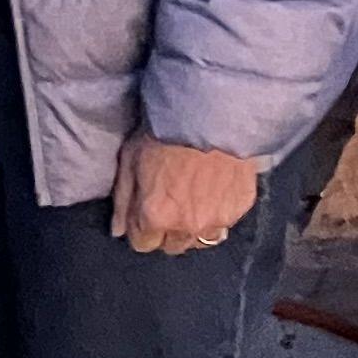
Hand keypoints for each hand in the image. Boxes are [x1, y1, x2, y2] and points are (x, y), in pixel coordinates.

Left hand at [113, 134, 260, 255]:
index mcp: (156, 216)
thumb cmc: (165, 132)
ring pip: (201, 239)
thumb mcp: (130, 161)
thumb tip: (118, 231)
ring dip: (194, 226)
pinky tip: (214, 189)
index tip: (146, 210)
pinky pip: (225, 222)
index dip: (141, 227)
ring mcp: (217, 219)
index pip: (143, 244)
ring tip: (193, 199)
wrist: (211, 112)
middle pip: (173, 245)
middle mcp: (187, 225)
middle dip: (167, 229)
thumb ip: (123, 201)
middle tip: (170, 202)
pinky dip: (218, 212)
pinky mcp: (240, 207)